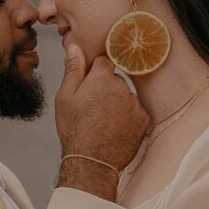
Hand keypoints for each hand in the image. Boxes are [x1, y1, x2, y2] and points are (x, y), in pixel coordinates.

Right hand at [55, 45, 149, 193]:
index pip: (104, 62)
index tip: (90, 85)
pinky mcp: (143, 120)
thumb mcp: (65, 98)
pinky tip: (114, 130)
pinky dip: (127, 118)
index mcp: (101, 78)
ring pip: (126, 97)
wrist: (92, 161)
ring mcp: (134, 104)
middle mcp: (122, 87)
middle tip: (93, 110)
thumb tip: (74, 47)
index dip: (96, 73)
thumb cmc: (74, 130)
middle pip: (116, 80)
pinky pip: (135, 112)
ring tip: (102, 123)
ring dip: (118, 104)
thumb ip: (73, 70)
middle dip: (106, 90)